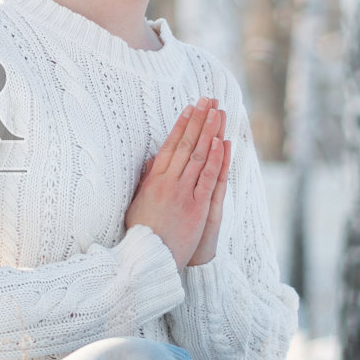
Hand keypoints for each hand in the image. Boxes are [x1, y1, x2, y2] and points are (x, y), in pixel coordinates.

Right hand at [123, 98, 226, 269]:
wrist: (148, 259)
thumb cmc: (142, 235)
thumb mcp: (137, 204)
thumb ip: (146, 181)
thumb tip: (152, 161)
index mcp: (153, 181)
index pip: (170, 146)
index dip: (181, 125)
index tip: (190, 108)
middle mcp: (168, 183)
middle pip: (187, 145)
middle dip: (199, 120)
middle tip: (208, 100)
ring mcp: (184, 194)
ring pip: (200, 156)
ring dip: (210, 132)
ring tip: (218, 112)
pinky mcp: (198, 208)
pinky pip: (209, 178)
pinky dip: (216, 159)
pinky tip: (222, 141)